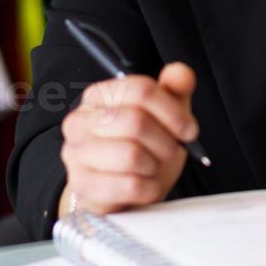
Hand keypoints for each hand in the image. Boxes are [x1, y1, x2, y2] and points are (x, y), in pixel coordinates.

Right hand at [59, 62, 197, 215]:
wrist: (123, 192)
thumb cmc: (143, 148)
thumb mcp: (163, 116)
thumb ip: (174, 90)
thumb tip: (181, 73)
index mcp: (99, 95)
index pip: (141, 90)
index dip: (173, 111)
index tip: (189, 130)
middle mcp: (80, 121)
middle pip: (136, 121)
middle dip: (165, 141)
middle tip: (172, 151)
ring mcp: (76, 154)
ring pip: (131, 155)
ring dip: (154, 165)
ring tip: (154, 168)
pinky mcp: (83, 186)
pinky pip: (129, 185)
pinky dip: (149, 188)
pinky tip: (147, 186)